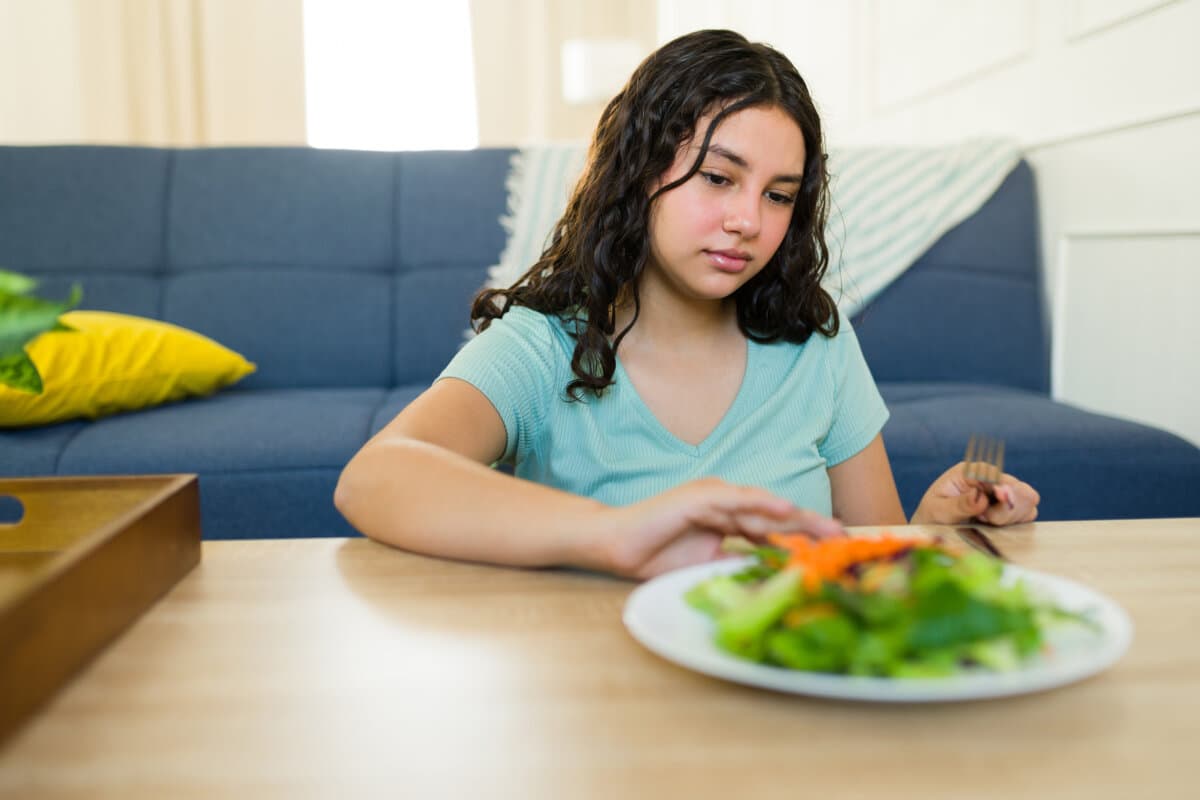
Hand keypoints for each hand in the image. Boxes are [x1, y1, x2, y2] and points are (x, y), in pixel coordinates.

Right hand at [593, 478, 843, 579]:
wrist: (616, 545)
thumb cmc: (655, 556)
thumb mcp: (707, 566)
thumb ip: (736, 565)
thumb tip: (769, 580)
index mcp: (730, 517)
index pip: (774, 528)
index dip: (805, 538)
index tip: (836, 552)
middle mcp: (726, 502)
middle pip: (777, 516)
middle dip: (813, 527)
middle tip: (847, 539)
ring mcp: (713, 496)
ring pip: (763, 507)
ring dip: (798, 516)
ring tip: (829, 527)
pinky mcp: (699, 497)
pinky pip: (737, 500)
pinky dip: (763, 504)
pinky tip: (788, 509)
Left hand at [910, 462, 1039, 526]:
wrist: (934, 526)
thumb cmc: (933, 514)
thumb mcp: (938, 509)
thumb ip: (959, 504)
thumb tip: (979, 497)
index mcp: (970, 472)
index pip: (996, 475)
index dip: (1004, 488)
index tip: (1001, 500)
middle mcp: (990, 479)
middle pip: (1019, 489)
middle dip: (1005, 509)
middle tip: (985, 519)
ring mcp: (1002, 492)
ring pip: (1027, 502)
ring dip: (1009, 517)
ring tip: (984, 521)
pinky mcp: (1009, 507)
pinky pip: (1028, 513)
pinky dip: (1015, 522)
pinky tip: (995, 525)